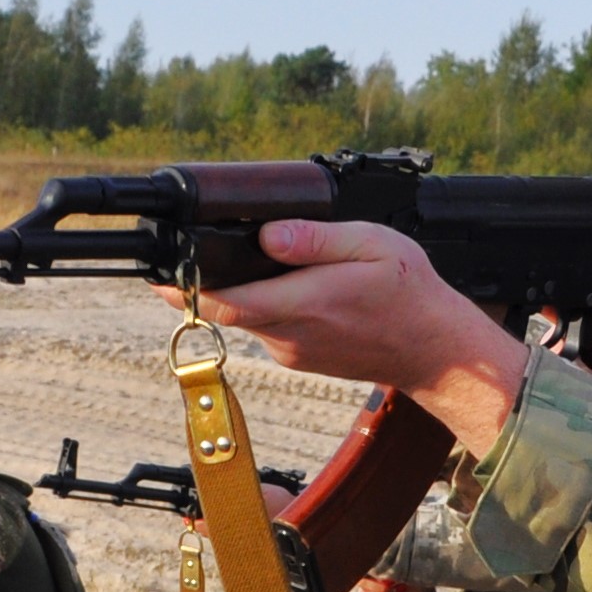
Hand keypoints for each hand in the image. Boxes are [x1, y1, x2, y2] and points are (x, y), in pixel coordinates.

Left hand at [175, 221, 527, 453]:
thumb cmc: (410, 294)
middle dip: (205, 281)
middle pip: (228, 307)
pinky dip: (267, 302)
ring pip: (248, 315)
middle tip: (187, 253)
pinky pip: (268, 324)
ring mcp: (291, 350)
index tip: (155, 274)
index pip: (227, 301)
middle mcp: (290, 334)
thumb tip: (269, 235)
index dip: (183, 290)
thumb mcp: (372, 245)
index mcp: (305, 303)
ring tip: (254, 258)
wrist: (435, 350)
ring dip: (242, 289)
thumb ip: (317, 240)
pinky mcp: (298, 356)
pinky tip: (292, 284)